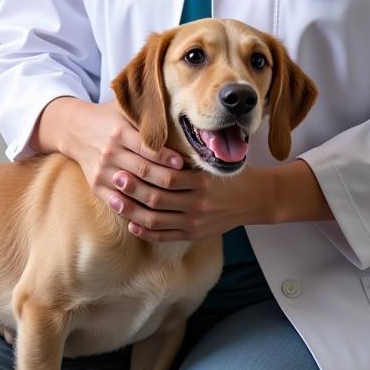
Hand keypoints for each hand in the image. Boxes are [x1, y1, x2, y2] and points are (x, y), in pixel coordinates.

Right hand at [48, 98, 185, 220]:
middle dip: (167, 179)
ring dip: (154, 198)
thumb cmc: (109, 117)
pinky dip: (132, 210)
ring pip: (133, 189)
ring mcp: (102, 170)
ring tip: (175, 202)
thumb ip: (147, 110)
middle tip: (186, 186)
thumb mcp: (124, 107)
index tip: (183, 163)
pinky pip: (116, 202)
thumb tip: (177, 107)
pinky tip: (150, 214)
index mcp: (119, 131)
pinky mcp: (96, 185)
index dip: (166, 156)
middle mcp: (109, 152)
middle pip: (143, 170)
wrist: (75, 130)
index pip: (147, 147)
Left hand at [106, 160, 272, 242]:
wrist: (254, 199)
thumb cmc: (228, 173)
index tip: (126, 163)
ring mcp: (195, 221)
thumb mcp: (211, 160)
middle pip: (158, 198)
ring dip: (133, 212)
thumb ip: (186, 153)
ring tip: (115, 201)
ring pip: (157, 220)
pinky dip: (147, 232)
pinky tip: (132, 225)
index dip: (145, 172)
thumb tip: (156, 134)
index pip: (167, 177)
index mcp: (201, 181)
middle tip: (115, 178)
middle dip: (134, 190)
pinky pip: (166, 236)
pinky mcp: (193, 234)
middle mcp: (197, 203)